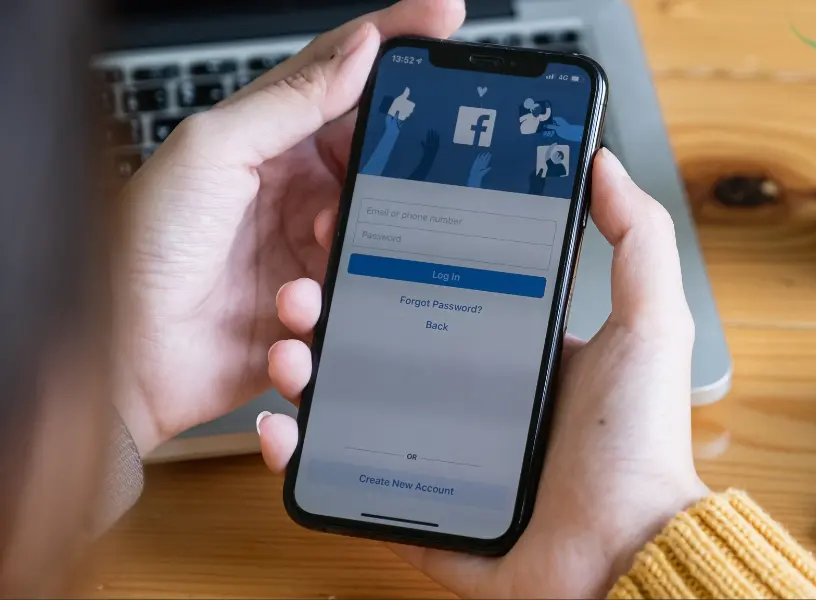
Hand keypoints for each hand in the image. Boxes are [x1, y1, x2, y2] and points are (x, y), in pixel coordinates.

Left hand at [112, 0, 465, 456]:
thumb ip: (292, 99)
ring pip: (377, 245)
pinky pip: (353, 309)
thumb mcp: (213, 151)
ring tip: (297, 286)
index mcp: (271, 141)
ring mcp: (308, 254)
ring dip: (344, 266)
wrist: (122, 359)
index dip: (396, 46)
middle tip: (369, 207)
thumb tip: (363, 49)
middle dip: (388, 187)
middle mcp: (296, 193)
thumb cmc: (141, 248)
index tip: (447, 21)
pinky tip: (285, 324)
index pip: (346, 78)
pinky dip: (325, 319)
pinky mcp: (314, 313)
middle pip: (377, 167)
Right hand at [258, 149, 709, 597]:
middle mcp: (475, 401)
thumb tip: (604, 164)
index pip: (442, 292)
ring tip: (289, 351)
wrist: (622, 557)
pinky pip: (345, 481)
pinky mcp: (416, 512)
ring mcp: (439, 457)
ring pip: (352, 406)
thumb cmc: (638, 446)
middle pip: (384, 344)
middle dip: (334, 312)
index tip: (356, 224)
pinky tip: (282, 427)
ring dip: (308, 374)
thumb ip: (637, 240)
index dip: (394, 259)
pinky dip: (304, 457)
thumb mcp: (649, 326)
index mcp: (518, 355)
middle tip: (303, 288)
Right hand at [542, 117, 582, 141]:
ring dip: (547, 129)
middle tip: (539, 127)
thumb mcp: (557, 128)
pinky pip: (552, 131)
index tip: (540, 121)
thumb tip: (544, 125)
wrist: (570, 134)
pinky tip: (545, 134)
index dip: (545, 120)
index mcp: (557, 119)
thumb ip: (550, 126)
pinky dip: (550, 132)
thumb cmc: (564, 129)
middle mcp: (557, 122)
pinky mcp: (558, 131)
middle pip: (550, 123)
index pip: (550, 118)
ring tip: (541, 131)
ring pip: (551, 127)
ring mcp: (557, 127)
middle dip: (545, 125)